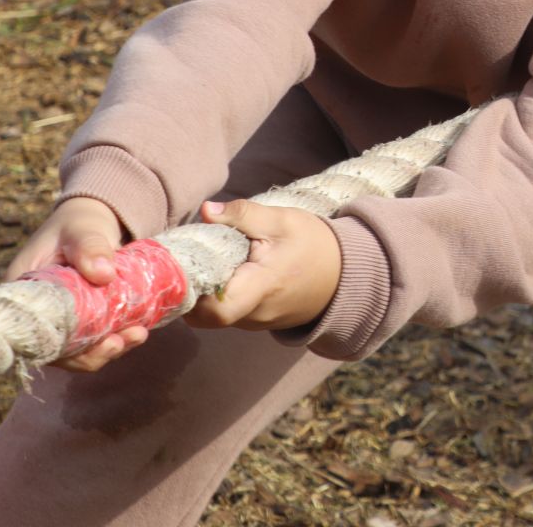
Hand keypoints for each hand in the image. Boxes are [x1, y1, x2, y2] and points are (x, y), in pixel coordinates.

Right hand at [7, 197, 148, 372]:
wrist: (93, 220)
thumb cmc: (79, 223)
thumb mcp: (83, 228)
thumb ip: (90, 246)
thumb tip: (104, 273)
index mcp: (25, 292)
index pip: (34, 332)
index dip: (61, 347)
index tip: (91, 344)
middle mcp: (40, 311)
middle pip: (58, 347)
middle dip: (90, 353)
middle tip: (122, 342)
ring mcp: (62, 317)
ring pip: (80, 348)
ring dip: (109, 348)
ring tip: (138, 335)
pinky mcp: (84, 319)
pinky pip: (96, 338)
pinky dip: (117, 338)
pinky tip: (139, 330)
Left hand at [183, 199, 342, 332]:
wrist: (345, 274)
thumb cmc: (313, 244)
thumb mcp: (282, 220)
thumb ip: (243, 214)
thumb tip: (205, 211)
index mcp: (262, 287)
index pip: (214, 310)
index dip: (192, 294)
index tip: (187, 266)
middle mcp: (255, 313)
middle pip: (205, 313)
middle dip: (193, 288)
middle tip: (195, 258)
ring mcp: (255, 322)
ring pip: (213, 314)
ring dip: (206, 291)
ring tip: (214, 262)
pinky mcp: (255, 322)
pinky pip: (227, 313)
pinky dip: (220, 296)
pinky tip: (229, 273)